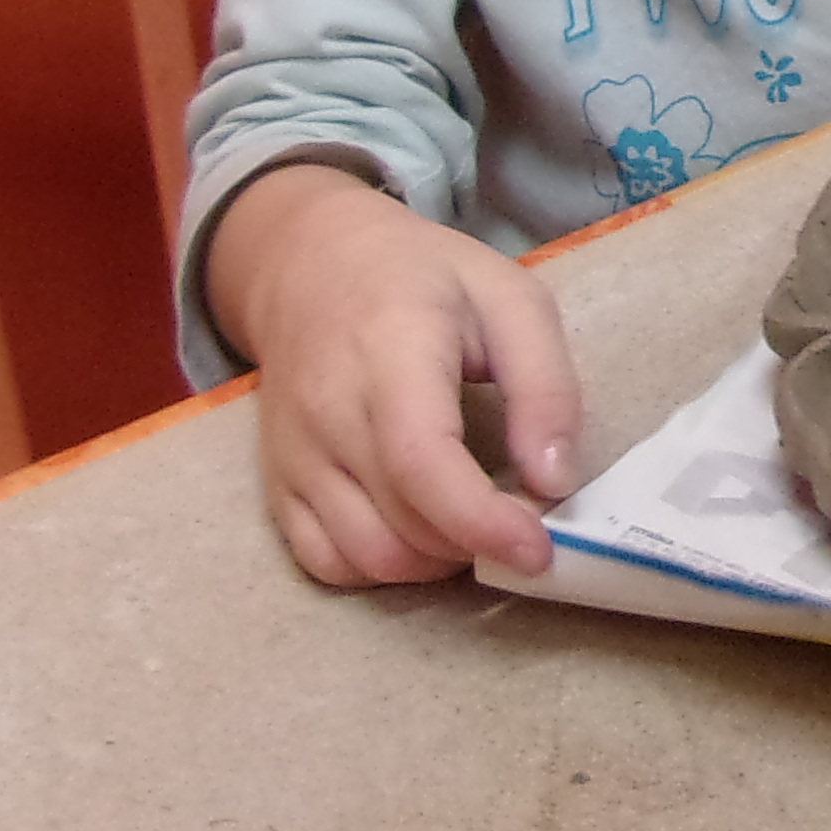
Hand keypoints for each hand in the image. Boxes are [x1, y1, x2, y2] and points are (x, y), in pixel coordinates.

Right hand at [207, 165, 582, 586]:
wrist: (309, 263)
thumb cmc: (423, 278)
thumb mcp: (510, 298)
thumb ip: (544, 386)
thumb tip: (554, 482)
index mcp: (390, 350)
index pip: (422, 462)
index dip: (483, 523)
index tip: (539, 550)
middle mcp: (328, 411)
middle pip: (401, 523)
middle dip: (476, 543)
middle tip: (520, 517)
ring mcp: (293, 455)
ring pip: (366, 556)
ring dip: (435, 562)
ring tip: (474, 520)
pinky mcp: (276, 484)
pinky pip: (325, 561)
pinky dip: (382, 568)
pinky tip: (420, 532)